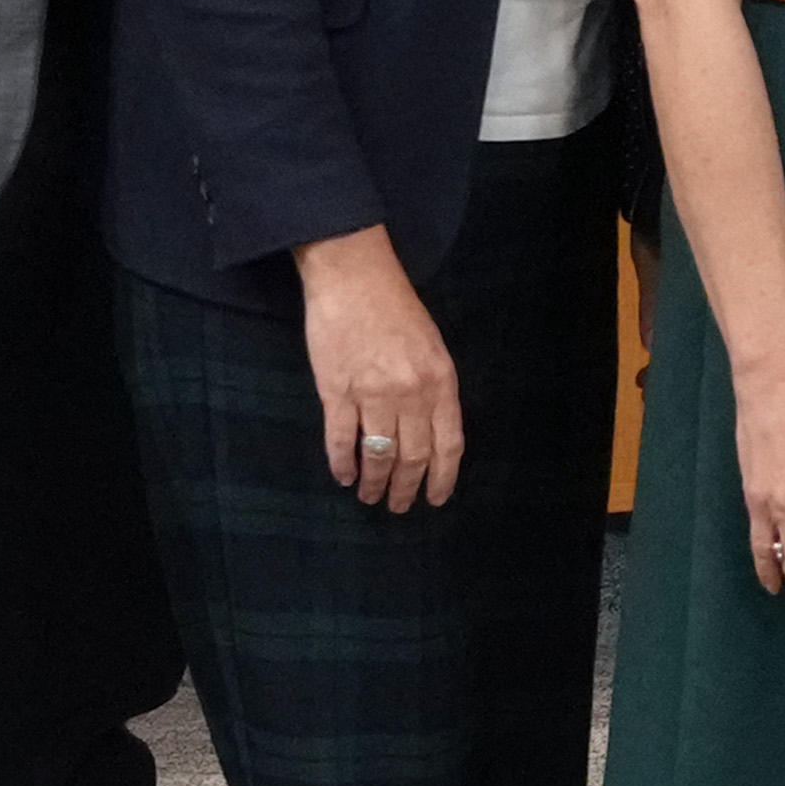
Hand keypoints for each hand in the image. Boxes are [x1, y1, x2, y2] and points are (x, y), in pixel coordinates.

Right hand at [295, 231, 460, 510]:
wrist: (354, 278)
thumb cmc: (396, 308)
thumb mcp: (433, 347)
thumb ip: (435, 388)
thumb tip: (431, 431)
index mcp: (440, 382)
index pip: (448, 444)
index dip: (443, 477)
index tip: (436, 499)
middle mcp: (411, 394)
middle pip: (413, 457)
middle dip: (407, 489)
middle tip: (400, 507)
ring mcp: (372, 394)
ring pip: (378, 455)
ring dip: (376, 483)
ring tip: (371, 498)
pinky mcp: (336, 391)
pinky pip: (340, 439)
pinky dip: (342, 464)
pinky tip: (344, 477)